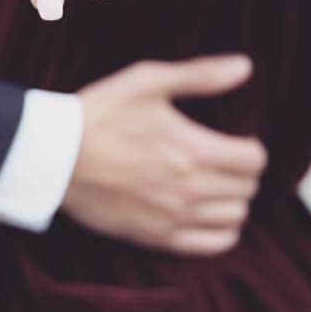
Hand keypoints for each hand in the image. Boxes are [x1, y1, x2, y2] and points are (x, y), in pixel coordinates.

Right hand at [62, 54, 266, 254]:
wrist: (55, 156)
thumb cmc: (101, 113)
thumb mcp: (149, 80)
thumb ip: (201, 75)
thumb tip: (245, 66)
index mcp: (195, 151)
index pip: (255, 160)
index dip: (251, 147)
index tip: (238, 140)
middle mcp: (191, 190)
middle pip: (247, 190)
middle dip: (243, 172)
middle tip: (226, 160)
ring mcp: (174, 218)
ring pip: (235, 219)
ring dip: (233, 200)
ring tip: (216, 185)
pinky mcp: (156, 237)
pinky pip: (212, 246)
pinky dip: (221, 232)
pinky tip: (208, 214)